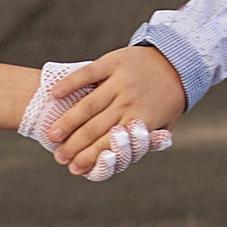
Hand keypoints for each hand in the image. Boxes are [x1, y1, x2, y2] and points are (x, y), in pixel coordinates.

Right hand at [19, 60, 171, 184]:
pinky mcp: (112, 62)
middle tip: (58, 156)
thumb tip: (120, 161)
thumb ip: (146, 144)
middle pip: (95, 127)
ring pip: (88, 105)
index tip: (73, 168)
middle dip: (74, 145)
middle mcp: (129, 101)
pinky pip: (88, 74)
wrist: (175, 59)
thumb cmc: (166, 99)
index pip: (110, 144)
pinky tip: (55, 94)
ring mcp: (120, 81)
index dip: (90, 158)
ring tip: (51, 135)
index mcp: (142, 120)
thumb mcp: (165, 124)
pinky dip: (70, 84)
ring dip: (67, 121)